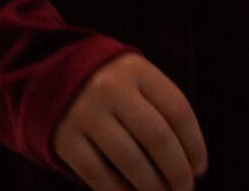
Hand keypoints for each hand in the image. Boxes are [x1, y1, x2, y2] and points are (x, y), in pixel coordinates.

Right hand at [51, 54, 207, 190]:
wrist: (47, 73)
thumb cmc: (109, 85)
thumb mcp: (135, 80)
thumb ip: (161, 109)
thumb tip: (191, 163)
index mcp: (135, 70)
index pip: (178, 110)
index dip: (194, 145)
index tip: (200, 168)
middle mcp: (110, 88)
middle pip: (157, 137)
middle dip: (178, 171)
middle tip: (184, 188)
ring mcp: (85, 113)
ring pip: (131, 161)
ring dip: (153, 187)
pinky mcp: (65, 138)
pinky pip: (99, 175)